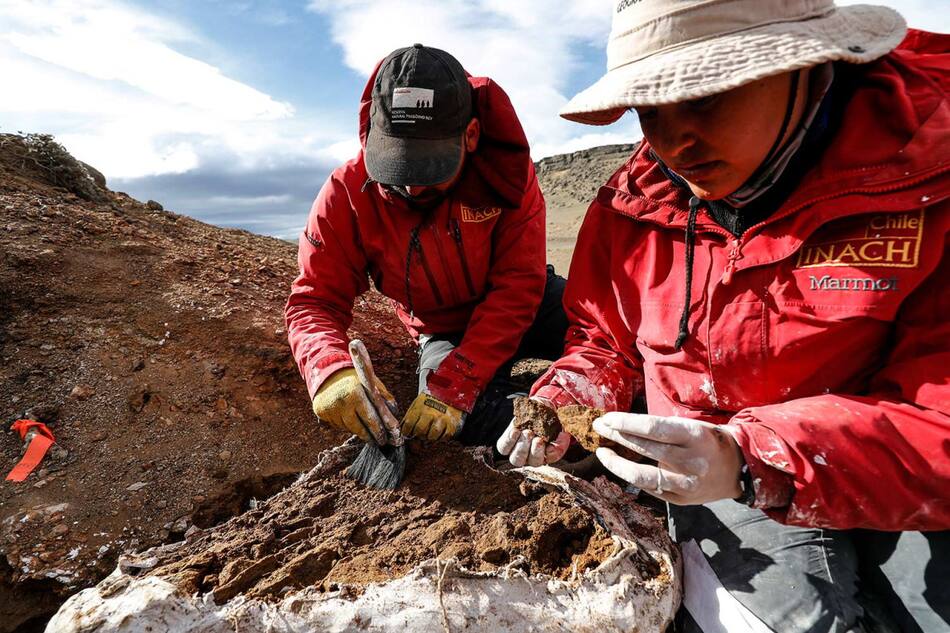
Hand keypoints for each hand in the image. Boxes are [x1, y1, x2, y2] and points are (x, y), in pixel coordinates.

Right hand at [311, 368, 390, 443]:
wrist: (328, 372)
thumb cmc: (356, 379)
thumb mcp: (372, 383)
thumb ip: (385, 397)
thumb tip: (395, 414)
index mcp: (355, 392)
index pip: (370, 418)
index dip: (379, 430)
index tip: (386, 438)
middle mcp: (341, 402)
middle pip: (358, 428)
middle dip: (370, 436)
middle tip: (379, 441)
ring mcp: (329, 408)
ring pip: (348, 429)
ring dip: (358, 430)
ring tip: (366, 429)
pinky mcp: (320, 413)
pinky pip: (337, 426)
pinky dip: (346, 425)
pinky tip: (350, 419)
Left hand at [401, 394, 464, 440]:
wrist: (450, 394)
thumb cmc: (431, 401)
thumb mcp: (417, 403)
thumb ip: (409, 416)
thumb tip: (404, 431)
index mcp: (420, 407)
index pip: (408, 424)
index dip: (407, 431)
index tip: (408, 432)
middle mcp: (431, 413)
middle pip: (420, 431)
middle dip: (418, 435)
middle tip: (419, 433)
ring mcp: (442, 419)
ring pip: (432, 436)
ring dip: (429, 437)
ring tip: (429, 433)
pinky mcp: (451, 425)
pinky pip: (443, 438)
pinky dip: (440, 438)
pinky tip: (438, 432)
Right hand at [496, 398, 570, 466]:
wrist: (550, 412)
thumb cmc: (534, 412)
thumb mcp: (527, 409)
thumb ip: (523, 412)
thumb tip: (521, 416)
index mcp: (511, 443)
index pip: (504, 448)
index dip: (508, 441)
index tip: (516, 430)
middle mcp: (522, 454)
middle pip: (516, 460)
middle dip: (522, 447)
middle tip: (529, 433)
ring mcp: (536, 458)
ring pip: (534, 462)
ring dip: (536, 451)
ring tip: (540, 439)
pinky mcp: (551, 456)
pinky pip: (553, 456)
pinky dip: (556, 447)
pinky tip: (560, 435)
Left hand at [593, 412, 743, 504]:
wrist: (738, 469)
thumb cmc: (708, 441)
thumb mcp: (691, 426)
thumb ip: (662, 428)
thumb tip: (623, 425)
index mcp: (694, 436)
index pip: (651, 428)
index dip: (625, 423)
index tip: (607, 418)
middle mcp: (690, 461)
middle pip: (643, 448)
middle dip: (616, 436)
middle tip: (599, 427)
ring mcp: (685, 484)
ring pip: (640, 475)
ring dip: (616, 463)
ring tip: (602, 452)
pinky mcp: (680, 500)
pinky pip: (648, 489)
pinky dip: (631, 477)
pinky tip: (619, 467)